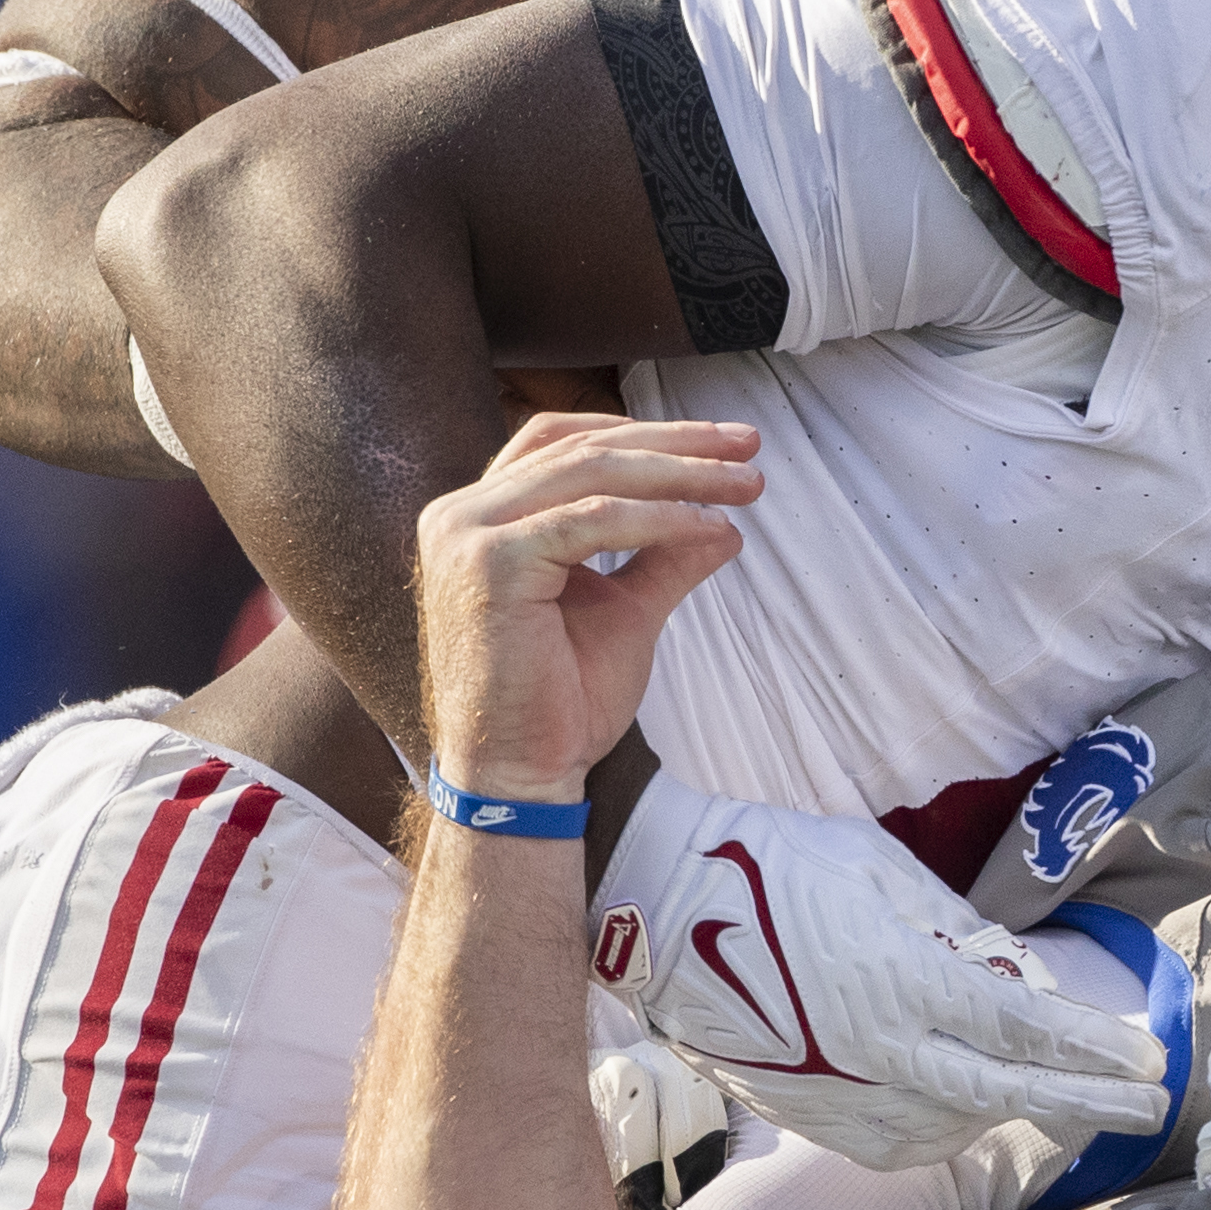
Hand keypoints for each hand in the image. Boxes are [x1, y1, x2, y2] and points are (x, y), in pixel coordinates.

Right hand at [414, 411, 763, 801]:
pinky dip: (658, 519)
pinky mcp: (490, 564)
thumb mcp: (627, 612)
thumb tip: (725, 523)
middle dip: (677, 444)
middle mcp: (462, 514)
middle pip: (584, 447)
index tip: (725, 444)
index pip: (568, 443)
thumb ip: (666, 559)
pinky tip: (710, 527)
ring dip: (680, 474)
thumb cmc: (560, 703)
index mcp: (483, 516)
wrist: (521, 775)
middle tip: (747, 446)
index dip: (647, 434)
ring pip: (591, 473)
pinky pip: (590, 519)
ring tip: (745, 486)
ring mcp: (468, 534)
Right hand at [600, 782, 1172, 1169]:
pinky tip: (967, 1113)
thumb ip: (956, 929)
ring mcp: (839, 1090)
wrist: (655, 909)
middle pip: (1008, 1093)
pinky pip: (898, 1143)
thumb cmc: (771, 865)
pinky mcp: (807, 1113)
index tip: (1147, 1059)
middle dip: (1088, 1102)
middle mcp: (877, 1049)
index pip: (1024, 1030)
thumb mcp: (880, 869)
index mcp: (901, 980)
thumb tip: (1015, 975)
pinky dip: (946, 1131)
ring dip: (1015, 1111)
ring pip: (955, 1125)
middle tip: (1148, 1108)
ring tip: (1058, 1094)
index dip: (1093, 1050)